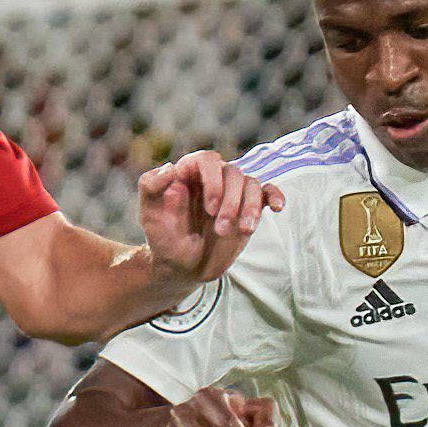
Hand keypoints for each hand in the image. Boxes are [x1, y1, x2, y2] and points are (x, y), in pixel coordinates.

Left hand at [136, 151, 279, 285]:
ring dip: (251, 207)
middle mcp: (213, 178)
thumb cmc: (163, 238)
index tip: (210, 209)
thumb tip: (169, 168)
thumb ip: (150, 187)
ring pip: (252, 183)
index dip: (213, 180)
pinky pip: (267, 192)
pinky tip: (278, 207)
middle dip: (231, 202)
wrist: (181, 266)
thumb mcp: (149, 215)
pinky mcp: (248, 207)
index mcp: (189, 172)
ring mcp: (232, 192)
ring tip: (243, 230)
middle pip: (233, 173)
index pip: (207, 160)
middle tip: (221, 229)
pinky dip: (275, 196)